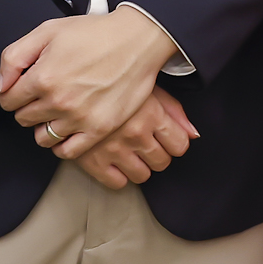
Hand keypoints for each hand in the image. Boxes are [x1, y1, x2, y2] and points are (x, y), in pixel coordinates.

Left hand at [0, 6, 176, 154]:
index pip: (8, 101)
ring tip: (57, 110)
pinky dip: (62, 144)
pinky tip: (66, 129)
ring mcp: (79, 118)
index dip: (13, 93)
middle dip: (28, 107)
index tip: (24, 88)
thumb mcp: (47, 31)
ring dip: (44, 125)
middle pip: (23, 119)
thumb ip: (14, 57)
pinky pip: (67, 151)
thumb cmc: (94, 33)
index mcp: (42, 77)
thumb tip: (2, 87)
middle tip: (44, 94)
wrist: (137, 41)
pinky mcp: (99, 129)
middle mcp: (58, 101)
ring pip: (42, 137)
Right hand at [72, 92, 195, 189]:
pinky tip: (114, 160)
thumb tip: (193, 134)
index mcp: (150, 113)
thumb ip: (173, 110)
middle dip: (157, 154)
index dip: (174, 143)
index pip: (180, 145)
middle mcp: (135, 134)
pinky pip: (117, 183)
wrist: (69, 82)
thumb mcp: (146, 85)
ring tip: (129, 151)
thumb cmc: (111, 80)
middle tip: (145, 143)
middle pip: (162, 162)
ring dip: (139, 166)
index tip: (165, 138)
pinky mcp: (92, 161)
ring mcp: (113, 150)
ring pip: (142, 176)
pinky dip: (118, 175)